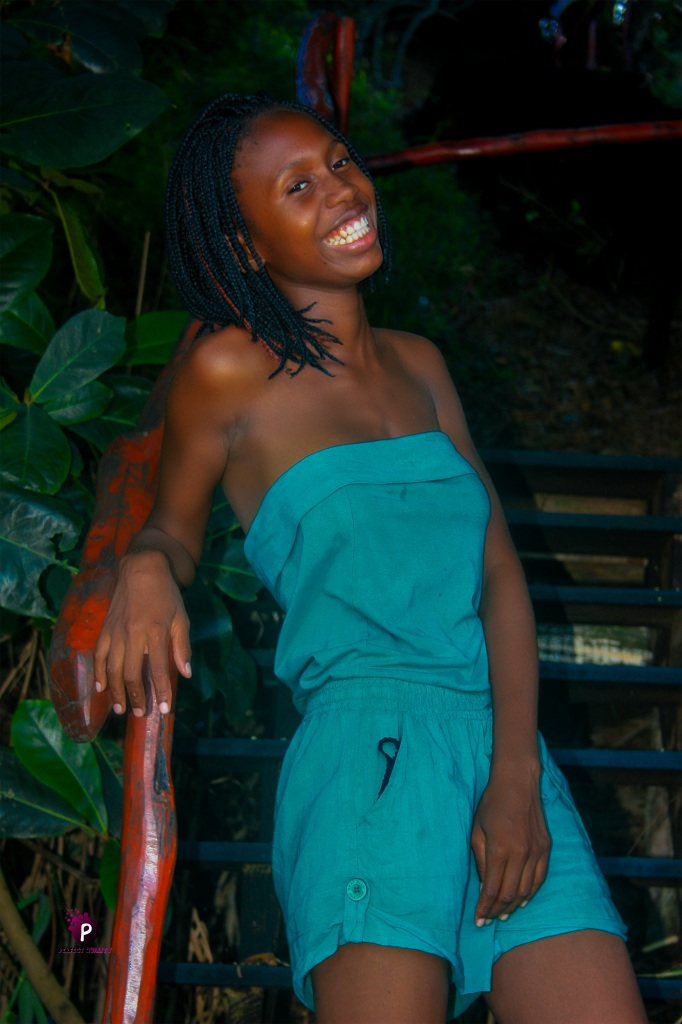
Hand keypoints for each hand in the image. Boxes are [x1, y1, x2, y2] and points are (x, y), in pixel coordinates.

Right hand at [93, 550, 191, 716]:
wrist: (143, 569)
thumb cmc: (167, 595)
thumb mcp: (182, 618)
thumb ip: (182, 646)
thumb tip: (185, 673)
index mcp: (156, 631)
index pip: (159, 669)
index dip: (161, 691)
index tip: (163, 709)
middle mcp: (134, 634)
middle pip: (132, 673)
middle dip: (136, 696)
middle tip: (139, 713)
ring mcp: (117, 632)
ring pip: (112, 668)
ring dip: (116, 691)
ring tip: (120, 708)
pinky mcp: (105, 628)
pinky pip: (99, 655)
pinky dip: (98, 673)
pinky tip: (100, 688)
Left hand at [470, 761, 549, 925]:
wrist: (518, 782)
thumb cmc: (491, 804)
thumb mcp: (477, 830)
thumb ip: (481, 861)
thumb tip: (484, 888)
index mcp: (500, 849)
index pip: (492, 889)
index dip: (485, 908)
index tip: (478, 920)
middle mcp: (521, 854)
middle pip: (510, 894)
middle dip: (498, 910)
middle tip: (489, 919)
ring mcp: (536, 851)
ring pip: (526, 890)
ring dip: (514, 905)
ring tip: (503, 914)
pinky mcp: (546, 848)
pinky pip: (539, 879)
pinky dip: (530, 893)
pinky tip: (522, 899)